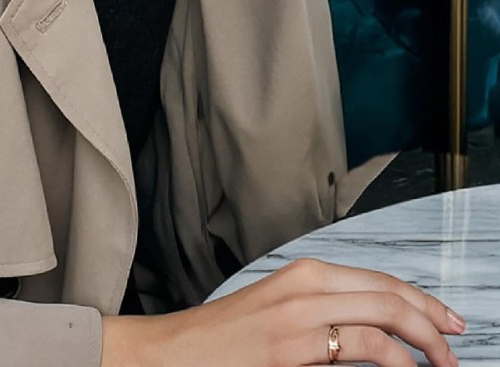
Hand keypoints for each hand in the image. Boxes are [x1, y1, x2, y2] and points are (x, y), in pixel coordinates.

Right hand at [101, 257, 465, 366]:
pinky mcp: (292, 349)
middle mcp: (305, 286)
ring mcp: (299, 317)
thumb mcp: (279, 312)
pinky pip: (360, 348)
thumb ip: (323, 313)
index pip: (379, 279)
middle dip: (431, 320)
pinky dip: (394, 361)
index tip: (446, 322)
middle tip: (454, 346)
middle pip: (388, 294)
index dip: (421, 300)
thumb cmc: (224, 340)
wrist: (175, 353)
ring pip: (381, 318)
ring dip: (421, 344)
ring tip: (439, 366)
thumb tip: (372, 333)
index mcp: (304, 273)